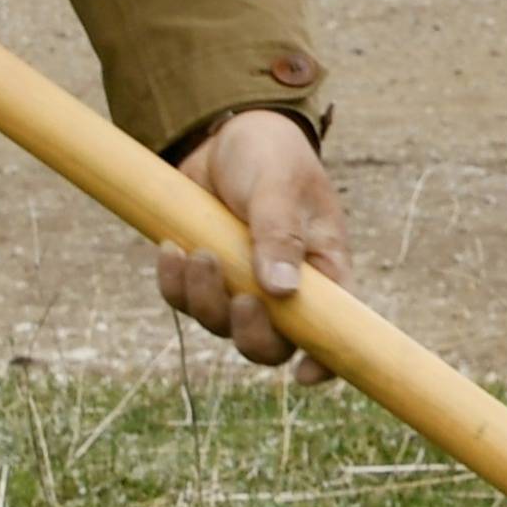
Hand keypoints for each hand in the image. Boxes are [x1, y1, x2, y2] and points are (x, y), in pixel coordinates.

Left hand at [160, 109, 350, 375]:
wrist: (226, 131)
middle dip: (250, 333)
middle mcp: (285, 287)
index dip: (325, 363)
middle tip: (240, 298)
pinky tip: (171, 247)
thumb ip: (280, 235)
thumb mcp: (280, 186)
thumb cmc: (271, 155)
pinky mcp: (204, 274)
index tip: (304, 374)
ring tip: (197, 250)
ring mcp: (241, 283)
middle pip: (270, 345)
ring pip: (220, 324)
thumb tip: (281, 292)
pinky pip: (183, 300)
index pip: (334, 330)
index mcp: (323, 270)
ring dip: (205, 297)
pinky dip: (174, 282)